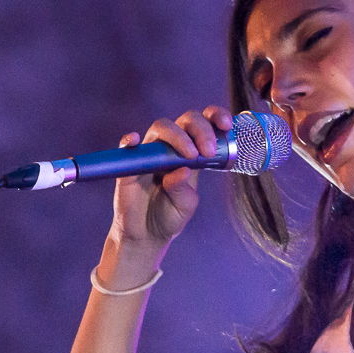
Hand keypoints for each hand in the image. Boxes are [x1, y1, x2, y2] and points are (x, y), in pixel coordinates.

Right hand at [108, 105, 234, 253]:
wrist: (146, 235)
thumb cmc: (169, 216)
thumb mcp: (185, 205)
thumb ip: (184, 188)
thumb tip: (181, 170)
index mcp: (190, 154)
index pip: (203, 125)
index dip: (214, 117)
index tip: (226, 126)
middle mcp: (171, 148)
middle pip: (185, 121)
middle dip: (200, 129)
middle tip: (208, 150)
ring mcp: (150, 154)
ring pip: (160, 128)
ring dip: (177, 135)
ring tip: (190, 155)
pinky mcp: (129, 165)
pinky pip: (127, 146)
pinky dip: (129, 141)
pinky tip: (134, 141)